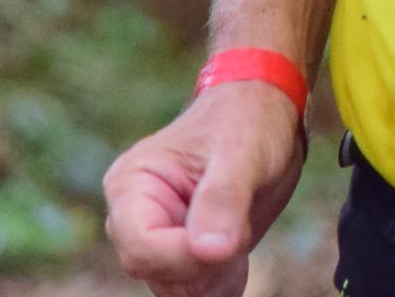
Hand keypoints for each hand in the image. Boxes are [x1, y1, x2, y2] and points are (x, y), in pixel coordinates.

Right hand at [103, 80, 308, 296]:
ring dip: (214, 274)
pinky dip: (221, 280)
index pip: (141, 247)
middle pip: (156, 272)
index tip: (231, 234)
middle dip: (205, 262)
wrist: (264, 116)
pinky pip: (193, 290)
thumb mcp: (242, 152)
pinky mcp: (180, 253)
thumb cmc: (247, 122)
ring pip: (174, 288)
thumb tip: (208, 251)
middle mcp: (133, 216)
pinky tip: (238, 244)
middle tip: (239, 224)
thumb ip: (223, 199)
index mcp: (131, 185)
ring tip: (239, 227)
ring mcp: (156, 237)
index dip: (186, 254)